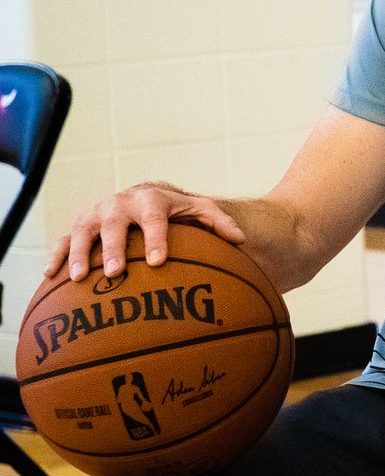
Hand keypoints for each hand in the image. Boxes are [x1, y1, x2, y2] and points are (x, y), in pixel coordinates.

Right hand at [49, 182, 245, 282]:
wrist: (145, 197)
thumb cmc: (177, 211)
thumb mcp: (200, 210)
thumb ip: (219, 222)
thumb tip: (241, 240)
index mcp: (151, 199)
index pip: (154, 218)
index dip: (156, 238)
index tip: (158, 261)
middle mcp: (120, 203)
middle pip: (114, 223)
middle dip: (115, 247)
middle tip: (117, 271)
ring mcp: (96, 214)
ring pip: (83, 231)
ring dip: (80, 254)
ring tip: (80, 278)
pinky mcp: (80, 226)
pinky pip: (64, 240)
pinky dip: (57, 256)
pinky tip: (51, 276)